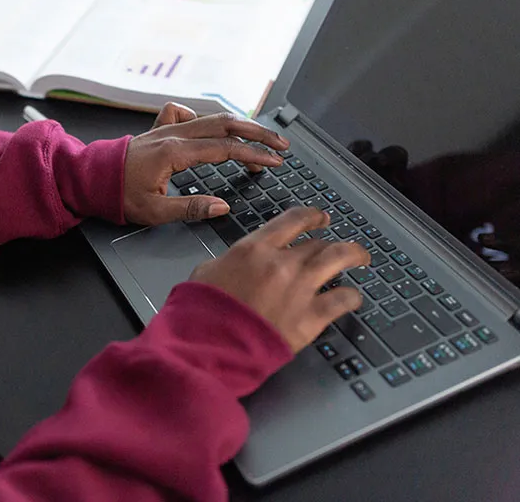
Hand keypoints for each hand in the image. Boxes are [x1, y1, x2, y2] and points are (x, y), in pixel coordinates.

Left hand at [123, 102, 289, 224]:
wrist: (89, 179)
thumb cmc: (117, 195)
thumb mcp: (155, 211)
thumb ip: (191, 209)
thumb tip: (222, 206)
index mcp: (175, 153)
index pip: (225, 149)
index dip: (254, 155)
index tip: (274, 162)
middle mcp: (173, 135)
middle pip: (225, 125)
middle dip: (257, 134)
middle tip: (280, 144)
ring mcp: (166, 129)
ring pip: (210, 117)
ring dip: (238, 126)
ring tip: (258, 138)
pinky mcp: (158, 130)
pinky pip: (184, 114)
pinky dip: (202, 118)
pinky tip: (207, 130)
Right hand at [189, 207, 369, 351]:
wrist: (208, 346)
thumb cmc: (201, 313)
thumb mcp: (206, 272)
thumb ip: (230, 261)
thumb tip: (237, 263)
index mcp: (255, 248)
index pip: (293, 220)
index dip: (312, 216)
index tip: (320, 218)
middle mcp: (282, 263)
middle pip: (317, 243)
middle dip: (328, 243)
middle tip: (336, 246)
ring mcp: (300, 289)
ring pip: (339, 259)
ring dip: (353, 256)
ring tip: (361, 258)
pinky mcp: (310, 318)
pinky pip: (343, 299)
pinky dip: (351, 296)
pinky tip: (353, 297)